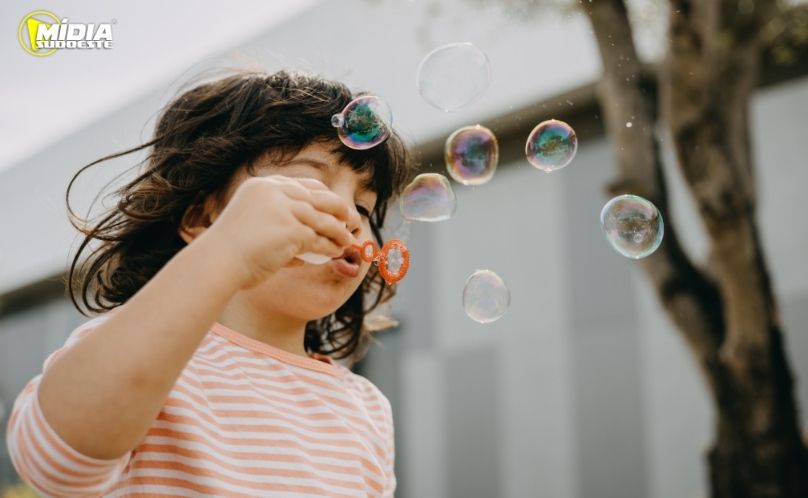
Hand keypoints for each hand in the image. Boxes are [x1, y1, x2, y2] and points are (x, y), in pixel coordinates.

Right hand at [199, 175, 360, 289]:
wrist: (217, 262)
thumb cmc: (230, 251)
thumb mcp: (251, 222)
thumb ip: (277, 219)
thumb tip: (309, 233)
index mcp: (263, 185)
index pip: (302, 185)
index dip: (322, 195)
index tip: (335, 205)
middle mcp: (274, 191)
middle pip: (318, 196)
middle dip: (338, 208)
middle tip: (351, 219)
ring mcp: (284, 208)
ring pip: (323, 218)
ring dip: (339, 231)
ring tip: (348, 240)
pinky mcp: (292, 229)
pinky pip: (319, 239)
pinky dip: (330, 246)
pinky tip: (336, 252)